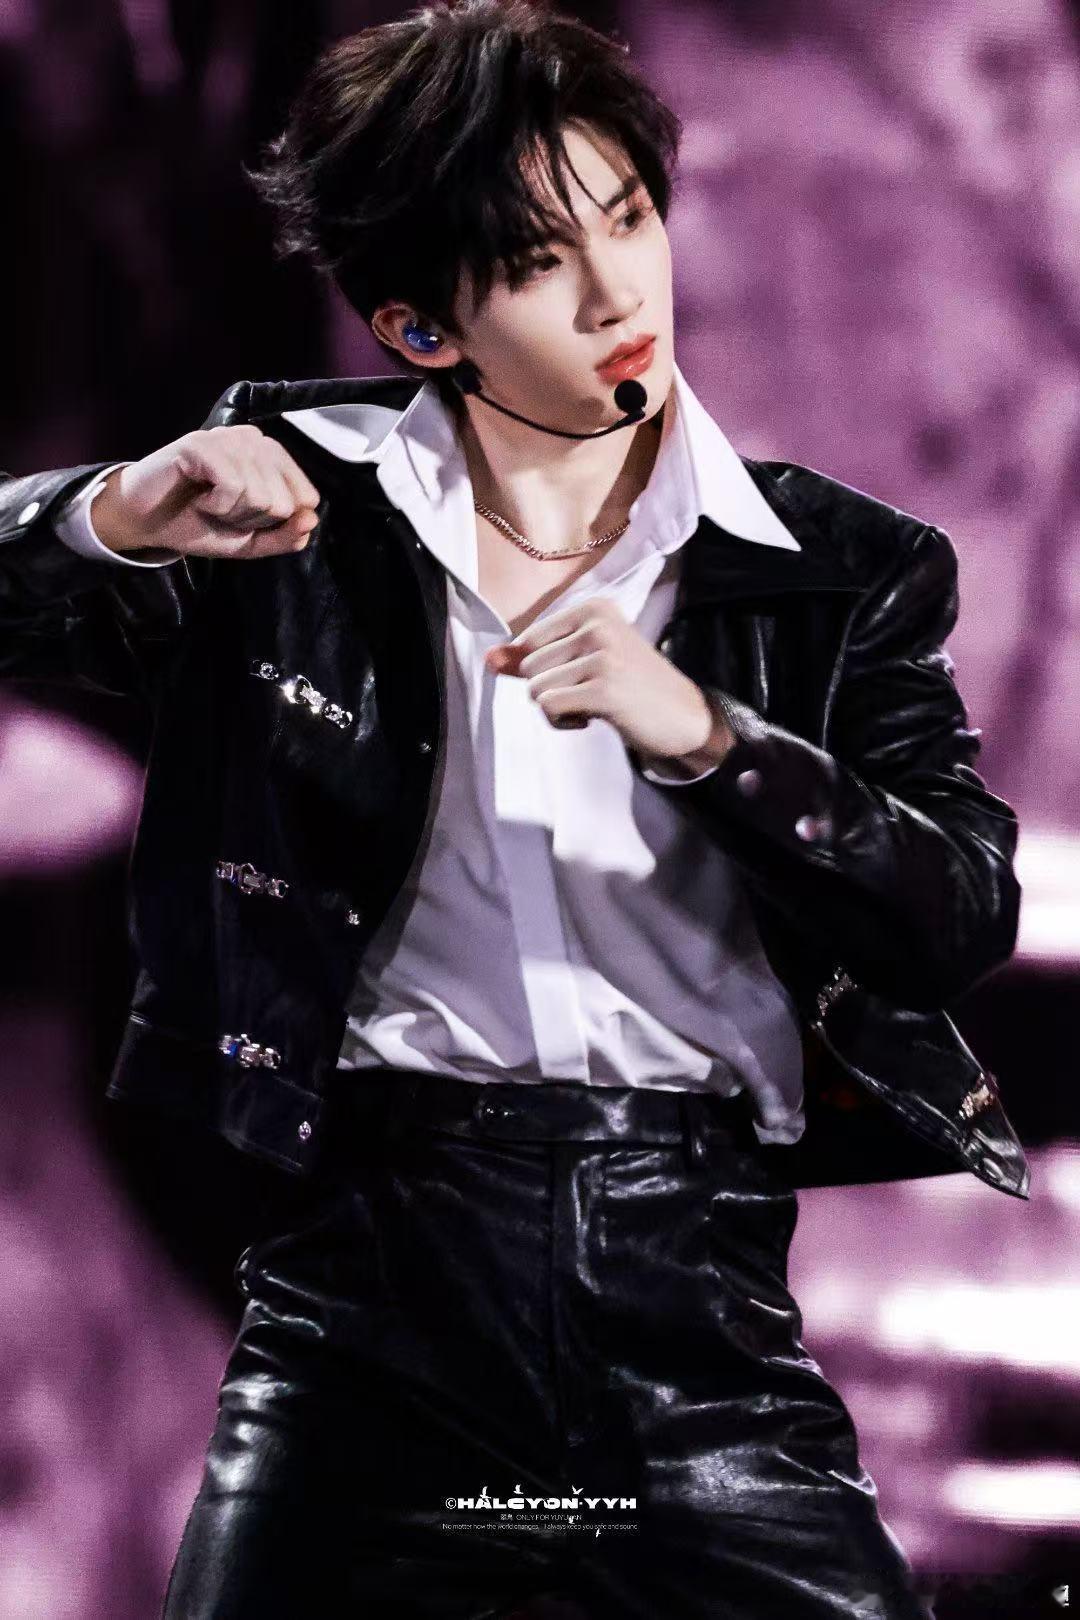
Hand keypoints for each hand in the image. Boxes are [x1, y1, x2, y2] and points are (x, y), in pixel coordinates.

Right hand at [92, 424, 320, 558]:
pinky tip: (199, 496)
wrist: (148, 522)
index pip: (307, 498)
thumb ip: (285, 536)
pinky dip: (215, 505)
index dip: (275, 521)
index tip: (245, 515)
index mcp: (273, 457)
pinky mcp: (203, 443)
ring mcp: (229, 437)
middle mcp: (256, 439)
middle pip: (284, 502)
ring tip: (208, 502)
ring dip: (230, 513)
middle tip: (221, 509)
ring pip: (261, 495)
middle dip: (251, 519)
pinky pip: (233, 486)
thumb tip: (311, 519)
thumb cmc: (198, 524)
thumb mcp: (250, 541)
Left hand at [483, 596, 731, 761]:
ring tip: (593, 706)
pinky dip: (563, 722)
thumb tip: (489, 660)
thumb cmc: (631, 687)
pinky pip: (550, 707)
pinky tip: (594, 719)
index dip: (544, 670)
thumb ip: (534, 659)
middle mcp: (597, 624)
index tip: (581, 675)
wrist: (684, 716)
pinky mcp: (604, 688)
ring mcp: (602, 655)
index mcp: (593, 608)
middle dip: (549, 690)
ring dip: (557, 709)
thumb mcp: (585, 662)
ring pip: (535, 689)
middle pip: (528, 666)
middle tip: (589, 694)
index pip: (529, 641)